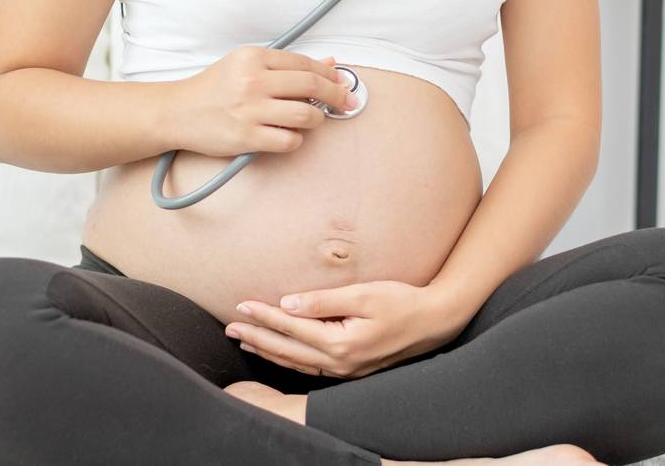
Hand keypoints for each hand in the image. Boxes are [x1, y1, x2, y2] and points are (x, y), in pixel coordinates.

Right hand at [167, 47, 360, 157]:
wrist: (178, 112)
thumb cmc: (214, 88)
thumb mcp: (245, 65)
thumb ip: (285, 65)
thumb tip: (329, 64)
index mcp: (253, 57)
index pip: (304, 63)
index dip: (329, 74)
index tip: (342, 82)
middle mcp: (252, 80)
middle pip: (311, 85)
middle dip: (337, 95)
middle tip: (347, 102)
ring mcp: (250, 110)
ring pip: (306, 115)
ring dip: (317, 119)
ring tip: (313, 119)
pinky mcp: (247, 137)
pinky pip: (289, 140)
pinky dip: (296, 139)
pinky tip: (289, 135)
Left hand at [223, 280, 464, 378]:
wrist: (434, 322)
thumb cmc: (401, 302)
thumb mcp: (363, 294)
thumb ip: (323, 300)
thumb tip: (287, 303)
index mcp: (341, 343)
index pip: (291, 327)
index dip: (264, 315)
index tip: (241, 305)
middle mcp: (340, 363)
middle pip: (287, 350)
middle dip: (256, 337)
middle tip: (230, 327)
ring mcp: (345, 370)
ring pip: (296, 363)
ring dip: (268, 350)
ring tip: (244, 340)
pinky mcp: (350, 369)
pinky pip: (310, 367)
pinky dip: (288, 359)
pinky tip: (278, 351)